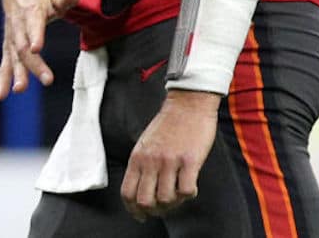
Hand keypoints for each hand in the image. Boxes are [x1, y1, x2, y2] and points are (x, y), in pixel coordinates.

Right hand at [0, 0, 80, 99]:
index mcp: (31, 11)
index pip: (33, 24)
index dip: (35, 35)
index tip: (36, 48)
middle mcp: (18, 26)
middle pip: (24, 46)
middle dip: (34, 64)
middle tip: (48, 80)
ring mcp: (11, 37)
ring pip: (13, 57)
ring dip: (16, 74)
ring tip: (20, 90)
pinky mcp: (8, 47)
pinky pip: (5, 63)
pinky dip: (2, 79)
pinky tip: (0, 95)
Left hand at [121, 89, 218, 221]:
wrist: (187, 104)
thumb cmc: (168, 125)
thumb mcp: (145, 144)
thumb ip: (142, 165)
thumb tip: (142, 190)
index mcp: (137, 157)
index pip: (127, 192)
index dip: (133, 209)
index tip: (141, 215)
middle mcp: (150, 161)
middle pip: (145, 201)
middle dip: (154, 210)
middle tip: (164, 207)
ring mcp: (170, 161)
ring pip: (167, 199)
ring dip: (175, 202)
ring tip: (180, 192)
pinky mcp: (189, 160)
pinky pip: (187, 190)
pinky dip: (190, 193)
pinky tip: (192, 184)